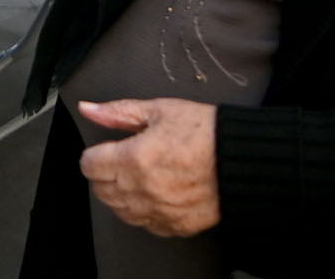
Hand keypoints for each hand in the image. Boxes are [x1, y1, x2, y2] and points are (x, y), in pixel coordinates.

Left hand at [75, 98, 220, 237]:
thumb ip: (119, 112)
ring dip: (121, 195)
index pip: (90, 165)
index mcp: (135, 158)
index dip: (94, 154)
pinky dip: (144, 212)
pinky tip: (154, 194)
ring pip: (120, 211)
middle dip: (104, 174)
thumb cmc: (207, 132)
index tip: (105, 149)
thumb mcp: (159, 110)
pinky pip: (146, 225)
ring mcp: (160, 211)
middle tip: (121, 160)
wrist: (244, 159)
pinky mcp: (177, 225)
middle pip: (101, 191)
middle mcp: (144, 189)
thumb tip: (90, 109)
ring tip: (138, 176)